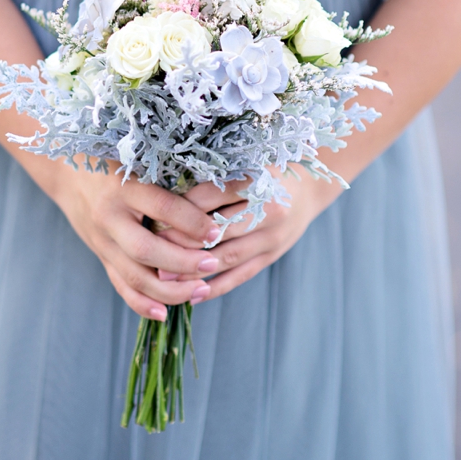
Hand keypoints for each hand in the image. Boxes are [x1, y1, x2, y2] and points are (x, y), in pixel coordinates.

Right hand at [41, 157, 222, 319]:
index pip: (161, 207)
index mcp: (123, 186)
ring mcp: (102, 240)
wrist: (66, 170)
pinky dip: (141, 303)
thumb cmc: (113, 158)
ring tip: (200, 289)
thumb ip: (169, 177)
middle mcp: (109, 216)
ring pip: (134, 275)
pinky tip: (164, 313)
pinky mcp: (100, 255)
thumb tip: (219, 186)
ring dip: (169, 289)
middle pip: (146, 249)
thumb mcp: (137, 160)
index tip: (217, 230)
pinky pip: (120, 285)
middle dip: (183, 263)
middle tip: (212, 264)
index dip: (191, 221)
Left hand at [160, 168, 342, 299]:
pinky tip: (193, 294)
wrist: (308, 188)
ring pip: (227, 257)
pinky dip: (216, 287)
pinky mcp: (271, 256)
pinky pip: (240, 276)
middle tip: (152, 250)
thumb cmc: (265, 172)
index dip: (180, 209)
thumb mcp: (243, 165)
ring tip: (165, 277)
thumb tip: (166, 198)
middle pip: (218, 230)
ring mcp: (272, 237)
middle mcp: (269, 210)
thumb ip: (212, 179)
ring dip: (194, 269)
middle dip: (182, 243)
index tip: (153, 216)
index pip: (210, 197)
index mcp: (258, 180)